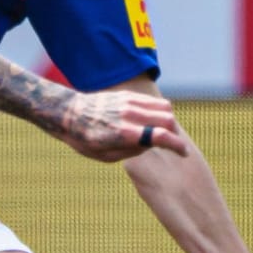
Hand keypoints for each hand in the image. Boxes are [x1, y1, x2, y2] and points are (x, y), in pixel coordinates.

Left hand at [60, 91, 188, 161]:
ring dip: (168, 121)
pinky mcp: (128, 95)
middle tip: (170, 143)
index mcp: (125, 133)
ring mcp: (130, 102)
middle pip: (168, 120)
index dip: (177, 146)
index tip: (183, 153)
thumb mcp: (107, 156)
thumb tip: (151, 144)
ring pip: (165, 107)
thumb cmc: (86, 140)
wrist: (69, 114)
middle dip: (174, 134)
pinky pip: (153, 101)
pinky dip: (159, 111)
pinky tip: (151, 121)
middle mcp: (130, 115)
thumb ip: (133, 152)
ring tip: (161, 132)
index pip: (161, 136)